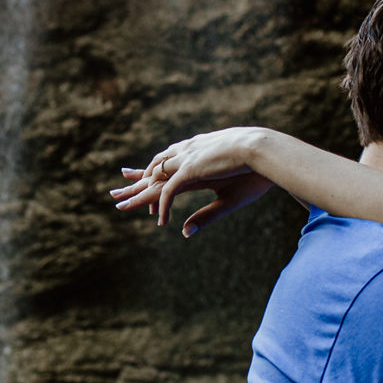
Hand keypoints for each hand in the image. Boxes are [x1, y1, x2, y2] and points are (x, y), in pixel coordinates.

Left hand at [111, 128, 276, 234]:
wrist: (266, 151)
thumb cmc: (256, 173)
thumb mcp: (228, 198)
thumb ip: (207, 214)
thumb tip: (187, 231)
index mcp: (198, 160)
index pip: (167, 166)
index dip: (151, 173)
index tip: (136, 177)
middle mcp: (188, 158)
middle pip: (155, 172)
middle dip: (136, 183)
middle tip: (116, 192)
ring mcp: (187, 162)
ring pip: (155, 179)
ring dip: (139, 194)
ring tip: (122, 206)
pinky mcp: (191, 169)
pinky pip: (169, 191)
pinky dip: (163, 205)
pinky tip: (161, 222)